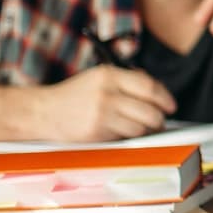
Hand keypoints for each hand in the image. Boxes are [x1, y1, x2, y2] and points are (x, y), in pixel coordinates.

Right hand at [38, 66, 177, 141]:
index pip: (149, 87)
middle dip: (159, 118)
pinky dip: (129, 136)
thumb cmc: (73, 95)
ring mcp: (101, 114)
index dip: (165, 98)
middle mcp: (107, 93)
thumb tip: (157, 92)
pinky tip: (123, 132)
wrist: (42, 111)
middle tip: (159, 121)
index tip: (171, 105)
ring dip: (146, 130)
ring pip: (140, 127)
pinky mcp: (96, 132)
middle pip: (149, 109)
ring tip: (142, 128)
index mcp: (109, 75)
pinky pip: (125, 137)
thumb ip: (126, 81)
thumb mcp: (98, 78)